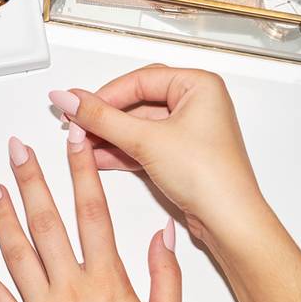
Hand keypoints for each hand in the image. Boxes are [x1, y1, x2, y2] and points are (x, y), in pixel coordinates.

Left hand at [0, 136, 181, 301]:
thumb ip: (166, 275)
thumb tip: (163, 234)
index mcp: (107, 283)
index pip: (93, 213)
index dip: (82, 172)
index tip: (74, 142)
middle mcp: (70, 289)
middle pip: (47, 222)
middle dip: (33, 179)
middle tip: (19, 148)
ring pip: (16, 251)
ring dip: (2, 213)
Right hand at [49, 65, 265, 245]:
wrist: (229, 221)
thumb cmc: (212, 177)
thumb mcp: (147, 140)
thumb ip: (102, 118)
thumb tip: (71, 98)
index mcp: (199, 86)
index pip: (139, 80)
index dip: (103, 94)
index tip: (75, 104)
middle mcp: (197, 104)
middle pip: (137, 101)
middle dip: (105, 116)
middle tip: (75, 122)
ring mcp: (189, 131)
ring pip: (138, 126)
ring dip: (109, 135)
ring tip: (81, 141)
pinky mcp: (181, 155)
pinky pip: (144, 145)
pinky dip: (121, 150)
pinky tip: (97, 156)